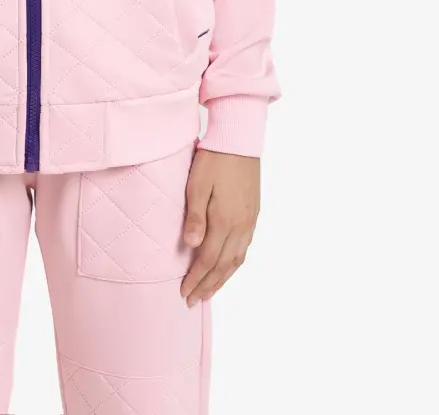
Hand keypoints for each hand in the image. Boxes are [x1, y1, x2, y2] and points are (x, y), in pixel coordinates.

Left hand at [179, 147, 259, 305]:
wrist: (239, 140)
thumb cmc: (213, 160)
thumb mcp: (197, 185)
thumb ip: (195, 217)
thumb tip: (191, 246)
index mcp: (225, 220)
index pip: (208, 259)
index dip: (196, 278)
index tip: (184, 292)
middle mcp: (240, 226)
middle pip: (224, 265)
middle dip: (209, 285)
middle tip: (194, 300)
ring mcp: (249, 221)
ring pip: (237, 260)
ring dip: (223, 278)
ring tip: (210, 291)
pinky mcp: (253, 213)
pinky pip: (245, 248)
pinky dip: (235, 263)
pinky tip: (228, 266)